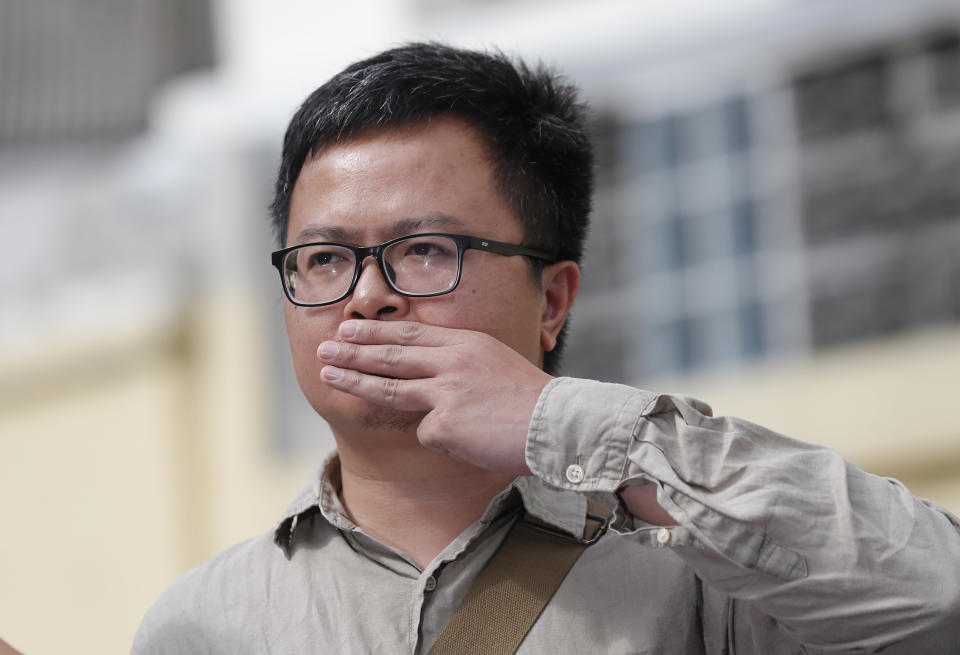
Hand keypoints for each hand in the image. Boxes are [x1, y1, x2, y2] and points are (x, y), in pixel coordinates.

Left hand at [316, 320, 551, 474]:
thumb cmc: (530, 399)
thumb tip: (427, 371)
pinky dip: (442, 438)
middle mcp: (451, 362)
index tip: (348, 330)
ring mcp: (445, 392)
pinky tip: (467, 439)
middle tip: (325, 348)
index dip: (375, 332)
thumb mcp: (495, 362)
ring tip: (327, 375)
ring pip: (390, 387)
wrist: (555, 424)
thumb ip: (460, 361)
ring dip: (354, 380)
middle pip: (391, 355)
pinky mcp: (445, 424)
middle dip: (352, 350)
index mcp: (465, 343)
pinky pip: (428, 433)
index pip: (410, 333)